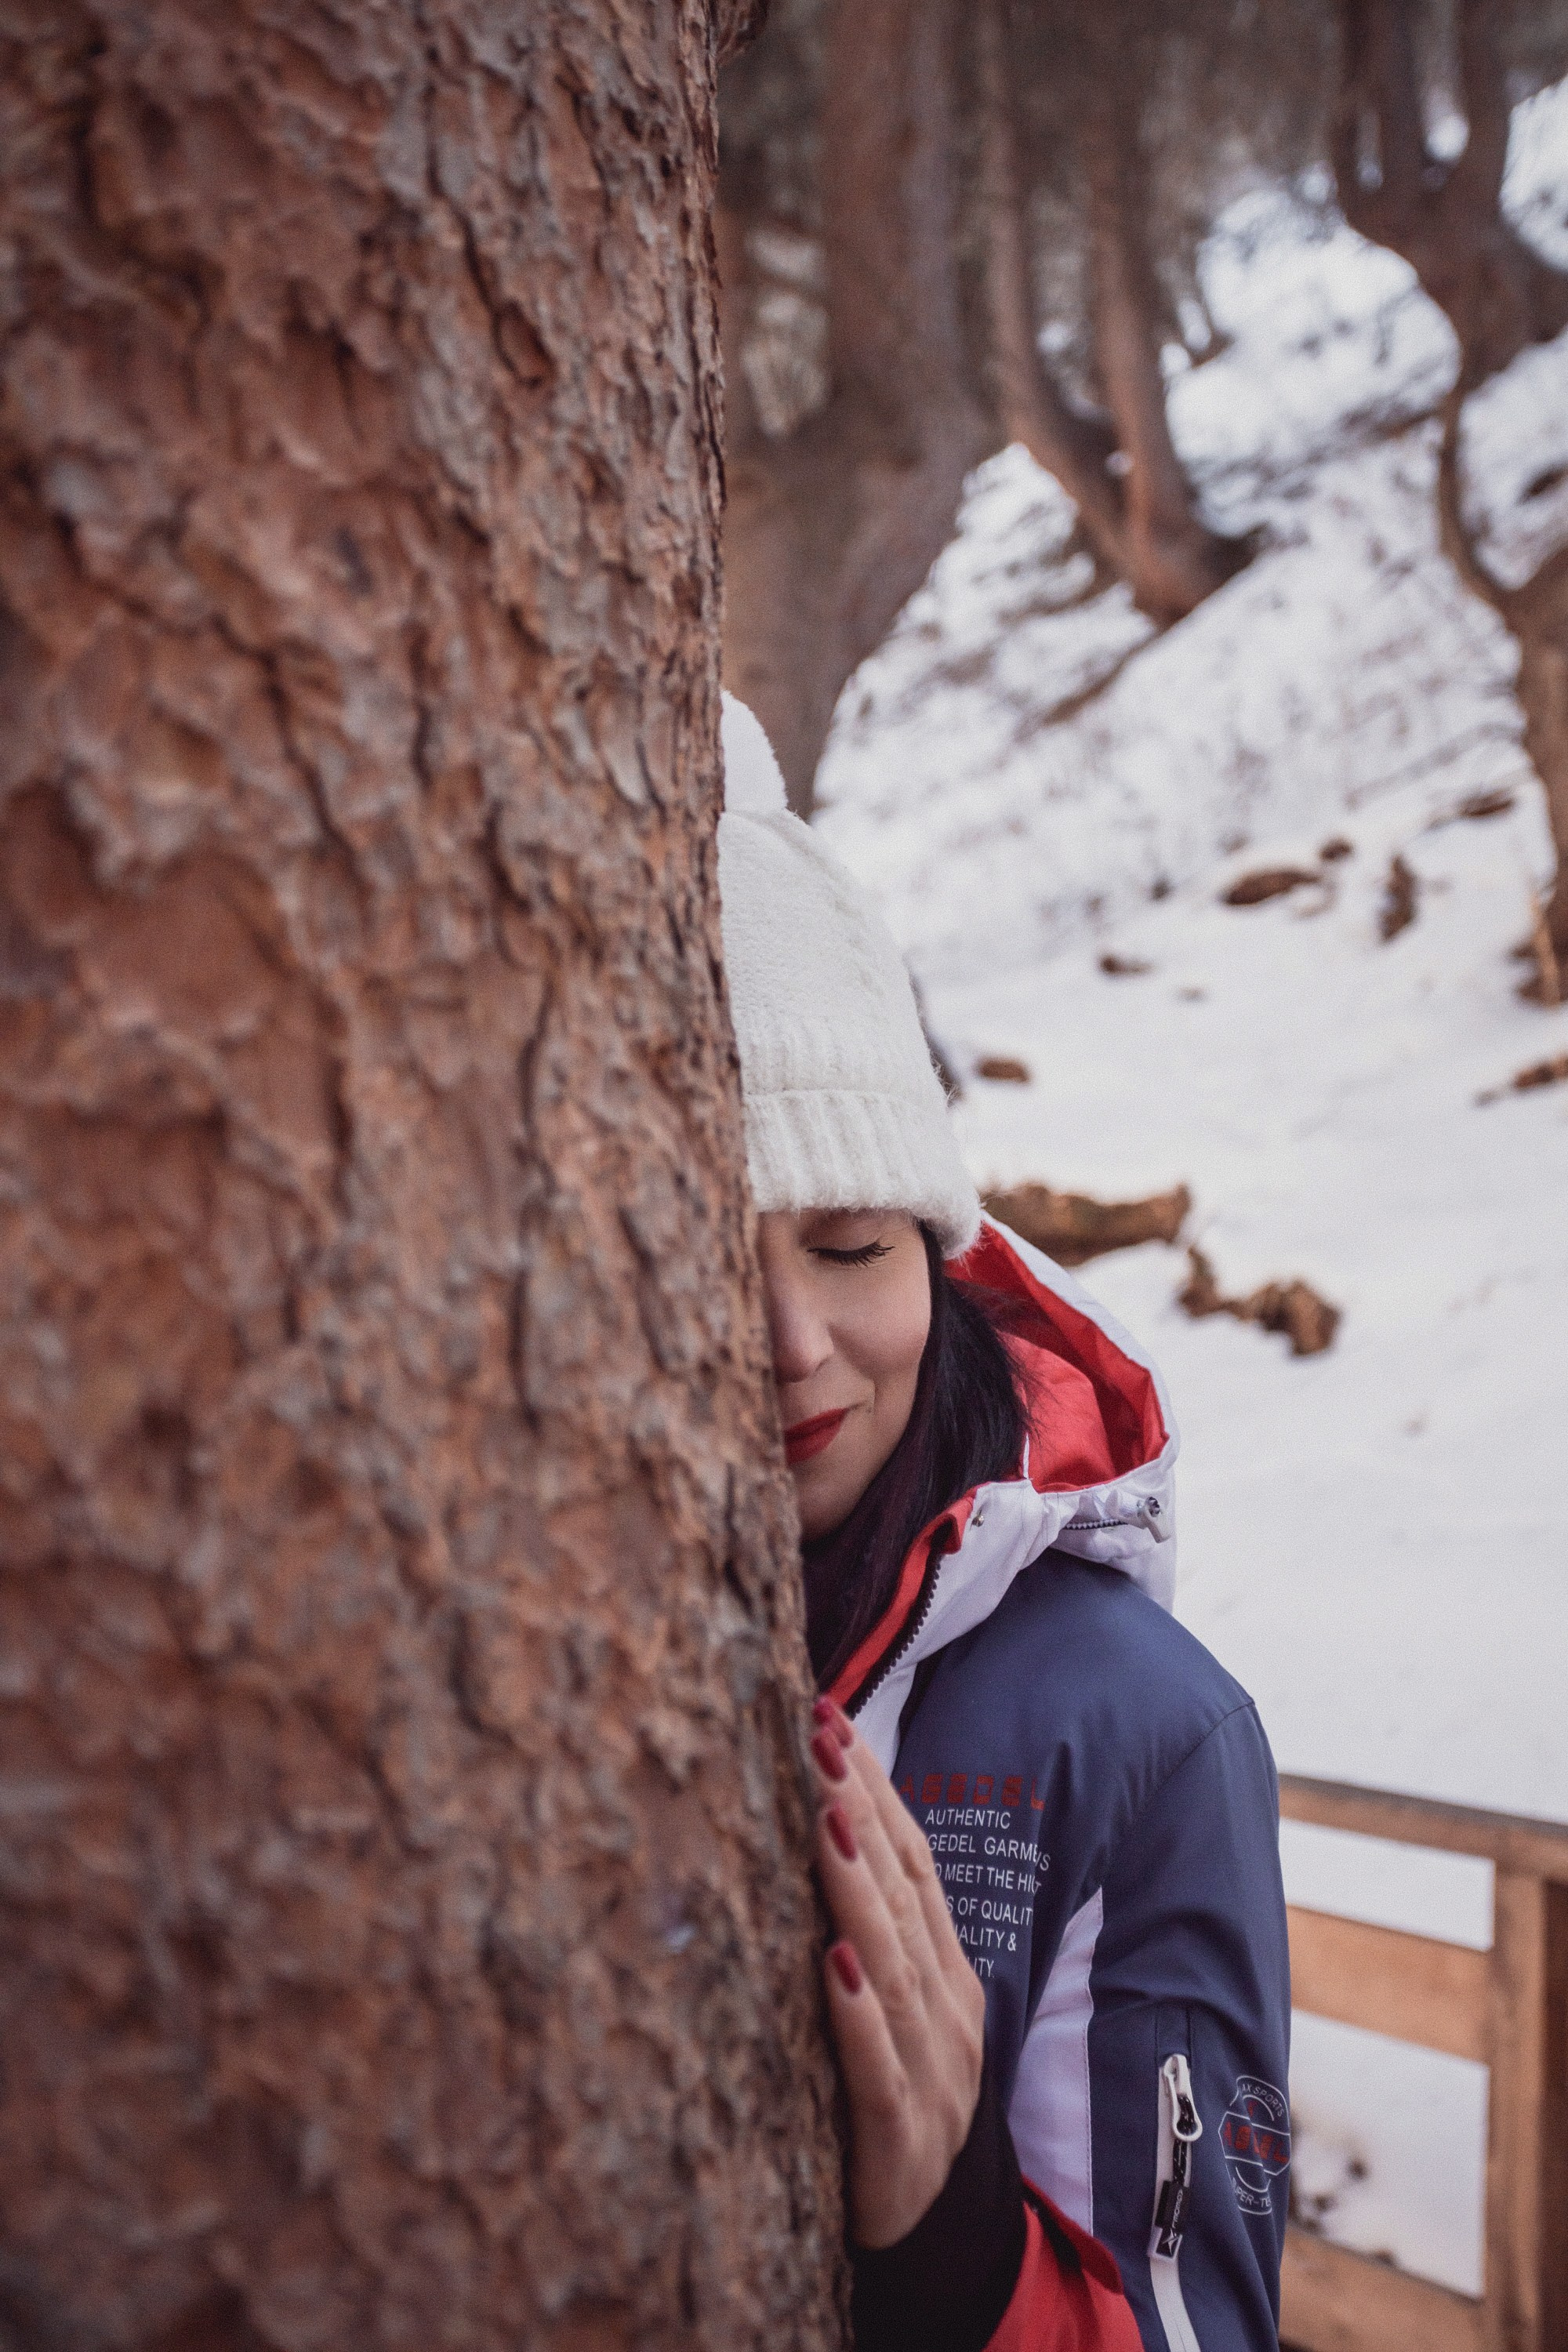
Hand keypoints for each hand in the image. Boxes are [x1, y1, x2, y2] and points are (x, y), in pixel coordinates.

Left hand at [809, 1697, 986, 2247]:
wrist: (934, 2231)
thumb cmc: (894, 2095)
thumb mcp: (896, 2005)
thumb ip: (876, 1927)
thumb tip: (828, 1822)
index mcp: (943, 1971)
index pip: (912, 1862)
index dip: (876, 1789)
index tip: (833, 1719)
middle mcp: (944, 2010)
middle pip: (902, 1896)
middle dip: (861, 1810)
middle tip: (820, 1735)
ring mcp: (929, 2071)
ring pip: (890, 1966)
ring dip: (857, 1890)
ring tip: (825, 1820)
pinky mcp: (897, 2137)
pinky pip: (876, 2068)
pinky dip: (856, 2015)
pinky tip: (833, 1965)